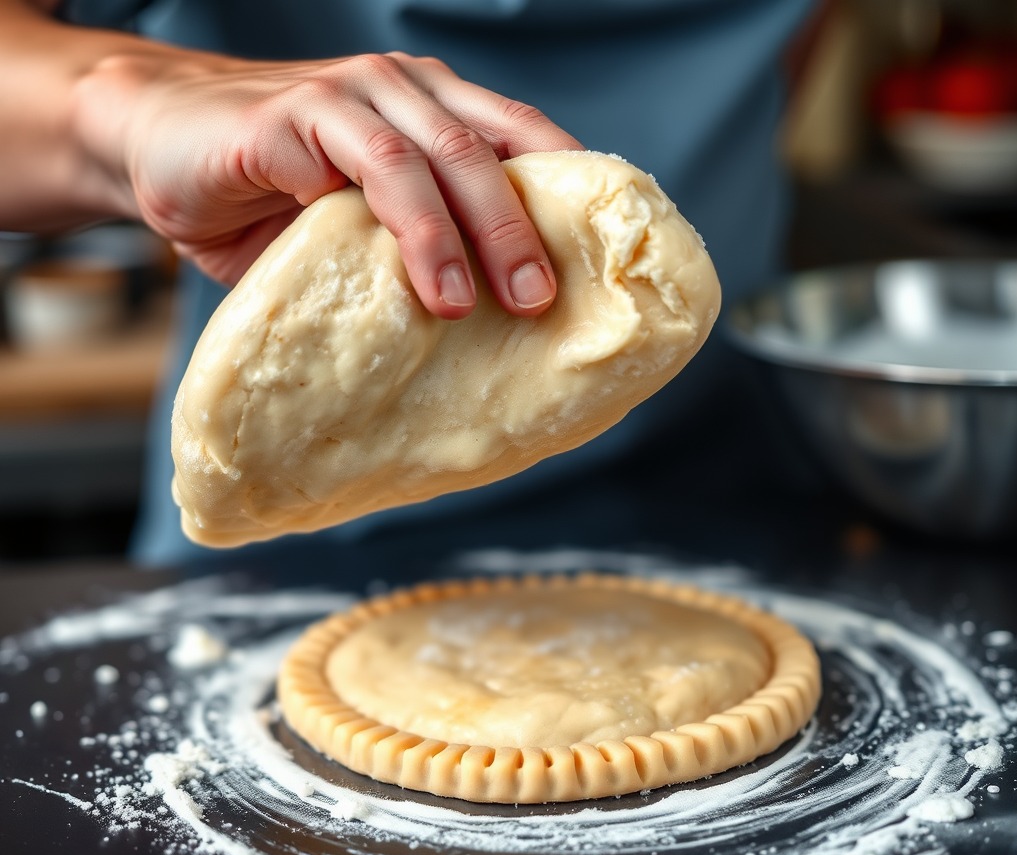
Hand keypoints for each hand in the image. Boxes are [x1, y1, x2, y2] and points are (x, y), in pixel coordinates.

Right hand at [78, 50, 582, 317]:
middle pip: (488, 154)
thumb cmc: (269, 202)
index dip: (569, 195)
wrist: (157, 149)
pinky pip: (362, 167)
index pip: (521, 143)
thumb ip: (412, 257)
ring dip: (466, 235)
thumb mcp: (357, 232)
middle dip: (524, 231)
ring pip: (433, 158)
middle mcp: (402, 95)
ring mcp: (347, 99)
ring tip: (482, 307)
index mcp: (433, 116)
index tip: (602, 264)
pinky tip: (421, 284)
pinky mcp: (290, 119)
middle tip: (544, 303)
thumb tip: (486, 340)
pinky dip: (401, 226)